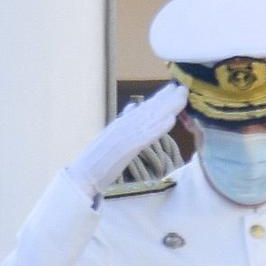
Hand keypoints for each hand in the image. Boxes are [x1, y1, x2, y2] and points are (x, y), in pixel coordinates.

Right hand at [66, 84, 187, 200]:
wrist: (81, 177)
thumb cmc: (95, 163)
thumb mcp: (109, 140)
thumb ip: (123, 124)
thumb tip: (133, 107)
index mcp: (120, 125)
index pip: (143, 109)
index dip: (159, 98)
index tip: (173, 88)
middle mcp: (122, 126)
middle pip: (148, 110)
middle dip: (167, 98)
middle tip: (183, 87)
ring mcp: (124, 136)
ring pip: (150, 119)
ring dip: (168, 108)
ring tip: (182, 97)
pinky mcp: (125, 149)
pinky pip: (145, 137)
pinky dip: (158, 128)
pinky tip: (171, 121)